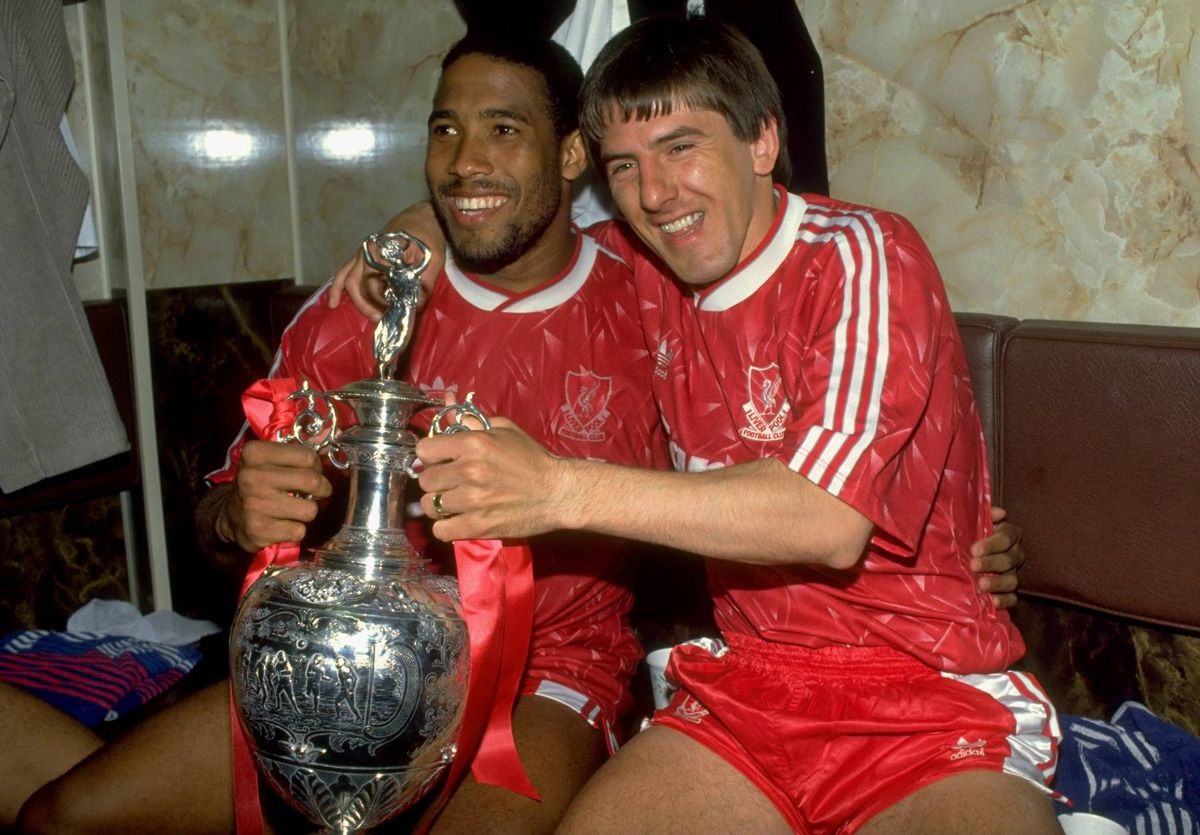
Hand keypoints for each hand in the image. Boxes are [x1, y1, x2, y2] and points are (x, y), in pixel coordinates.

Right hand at [216, 440, 332, 552]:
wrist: (231, 517)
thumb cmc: (258, 485)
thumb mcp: (268, 461)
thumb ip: (296, 456)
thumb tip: (331, 458)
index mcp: (255, 453)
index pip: (308, 456)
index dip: (317, 466)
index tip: (312, 472)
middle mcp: (252, 477)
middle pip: (312, 481)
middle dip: (322, 488)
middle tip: (318, 492)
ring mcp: (254, 505)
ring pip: (309, 510)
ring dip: (307, 511)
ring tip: (295, 509)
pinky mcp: (259, 530)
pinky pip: (299, 531)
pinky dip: (296, 530)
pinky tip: (283, 524)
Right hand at [327, 202, 445, 317]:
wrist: (423, 217)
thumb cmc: (428, 236)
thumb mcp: (433, 260)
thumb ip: (425, 283)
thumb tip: (416, 306)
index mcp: (382, 252)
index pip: (375, 284)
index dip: (385, 301)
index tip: (400, 310)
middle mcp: (367, 252)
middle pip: (358, 285)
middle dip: (369, 305)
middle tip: (384, 318)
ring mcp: (362, 253)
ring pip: (348, 280)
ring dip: (356, 301)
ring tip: (372, 317)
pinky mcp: (361, 255)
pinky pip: (343, 272)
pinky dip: (336, 288)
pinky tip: (332, 303)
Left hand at [414, 417, 571, 541]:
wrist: (558, 492)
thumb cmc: (532, 459)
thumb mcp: (505, 431)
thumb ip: (472, 420)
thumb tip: (448, 402)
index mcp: (473, 444)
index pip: (424, 450)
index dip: (431, 455)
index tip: (441, 460)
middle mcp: (469, 471)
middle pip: (425, 479)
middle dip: (436, 480)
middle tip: (450, 482)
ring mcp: (472, 501)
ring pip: (430, 505)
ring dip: (439, 504)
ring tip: (453, 502)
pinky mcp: (478, 526)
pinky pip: (441, 530)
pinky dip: (446, 526)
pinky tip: (457, 519)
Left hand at [970, 506, 1023, 609]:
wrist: (962, 556)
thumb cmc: (967, 536)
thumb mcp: (971, 523)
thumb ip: (984, 516)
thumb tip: (1000, 512)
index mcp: (1008, 535)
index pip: (1007, 537)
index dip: (993, 543)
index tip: (975, 549)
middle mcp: (1014, 554)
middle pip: (1009, 559)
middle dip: (991, 563)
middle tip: (973, 565)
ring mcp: (1013, 574)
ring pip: (1012, 580)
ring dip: (997, 583)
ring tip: (981, 585)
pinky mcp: (1009, 592)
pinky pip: (1013, 598)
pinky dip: (1005, 601)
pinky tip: (994, 602)